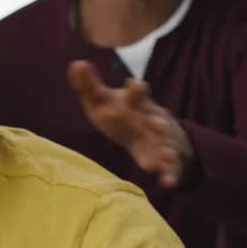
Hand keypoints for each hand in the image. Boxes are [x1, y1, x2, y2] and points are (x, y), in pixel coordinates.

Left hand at [67, 61, 192, 187]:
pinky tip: (167, 184)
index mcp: (136, 103)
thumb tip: (75, 63)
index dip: (135, 89)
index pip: (136, 94)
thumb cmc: (120, 111)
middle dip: (157, 120)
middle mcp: (151, 119)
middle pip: (157, 119)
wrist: (147, 129)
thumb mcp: (102, 99)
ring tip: (167, 155)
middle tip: (156, 123)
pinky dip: (170, 175)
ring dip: (167, 149)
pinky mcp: (163, 159)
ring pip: (166, 144)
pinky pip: (170, 168)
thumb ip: (88, 85)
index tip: (133, 84)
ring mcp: (160, 139)